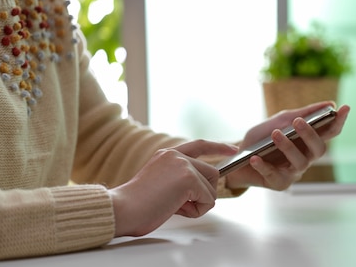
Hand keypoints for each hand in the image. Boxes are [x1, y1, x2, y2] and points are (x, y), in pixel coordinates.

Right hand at [109, 140, 238, 236]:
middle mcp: (176, 155)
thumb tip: (205, 190)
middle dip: (204, 193)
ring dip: (198, 203)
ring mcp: (183, 165)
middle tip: (179, 204)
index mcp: (168, 154)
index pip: (200, 145)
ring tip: (174, 206)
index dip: (218, 147)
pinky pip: (208, 200)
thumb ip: (182, 179)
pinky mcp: (188, 178)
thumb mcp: (162, 183)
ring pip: (212, 188)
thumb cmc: (136, 205)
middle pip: (213, 173)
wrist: (122, 209)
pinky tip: (176, 209)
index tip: (233, 150)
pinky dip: (196, 210)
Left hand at [226, 101, 349, 190]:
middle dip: (310, 135)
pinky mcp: (279, 183)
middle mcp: (306, 158)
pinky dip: (264, 165)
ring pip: (300, 162)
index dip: (340, 121)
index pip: (330, 132)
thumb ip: (302, 113)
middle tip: (298, 122)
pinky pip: (274, 175)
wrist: (236, 158)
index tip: (345, 108)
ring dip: (288, 147)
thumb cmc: (262, 139)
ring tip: (275, 135)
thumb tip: (329, 104)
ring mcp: (294, 172)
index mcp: (308, 142)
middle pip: (319, 150)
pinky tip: (255, 158)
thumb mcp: (279, 121)